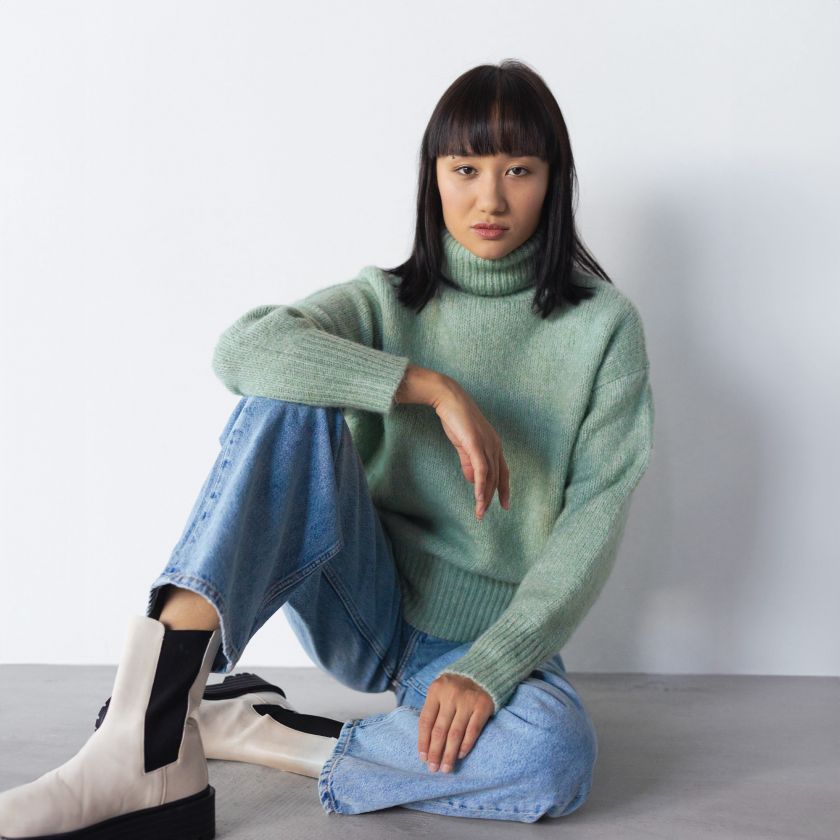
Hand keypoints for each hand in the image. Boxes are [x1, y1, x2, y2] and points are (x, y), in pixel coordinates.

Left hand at [417, 673, 493, 772]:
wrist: (480, 674)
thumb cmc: (454, 688)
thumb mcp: (439, 693)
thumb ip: (432, 711)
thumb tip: (426, 745)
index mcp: (436, 691)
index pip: (426, 721)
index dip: (423, 742)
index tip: (423, 758)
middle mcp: (450, 695)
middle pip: (440, 730)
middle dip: (435, 752)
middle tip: (434, 769)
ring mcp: (467, 700)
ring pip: (455, 733)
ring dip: (449, 754)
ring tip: (446, 768)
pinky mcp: (483, 706)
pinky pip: (472, 730)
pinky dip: (465, 745)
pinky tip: (460, 755)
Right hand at [431, 379, 510, 519]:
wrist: (448, 399)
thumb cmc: (455, 419)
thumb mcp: (464, 444)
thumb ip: (469, 462)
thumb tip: (473, 480)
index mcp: (494, 445)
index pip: (502, 471)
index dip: (504, 489)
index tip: (504, 505)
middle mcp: (495, 445)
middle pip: (497, 477)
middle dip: (491, 497)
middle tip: (482, 514)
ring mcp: (487, 444)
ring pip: (490, 477)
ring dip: (485, 496)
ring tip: (479, 511)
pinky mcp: (476, 444)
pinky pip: (482, 470)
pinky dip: (481, 486)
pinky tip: (478, 498)